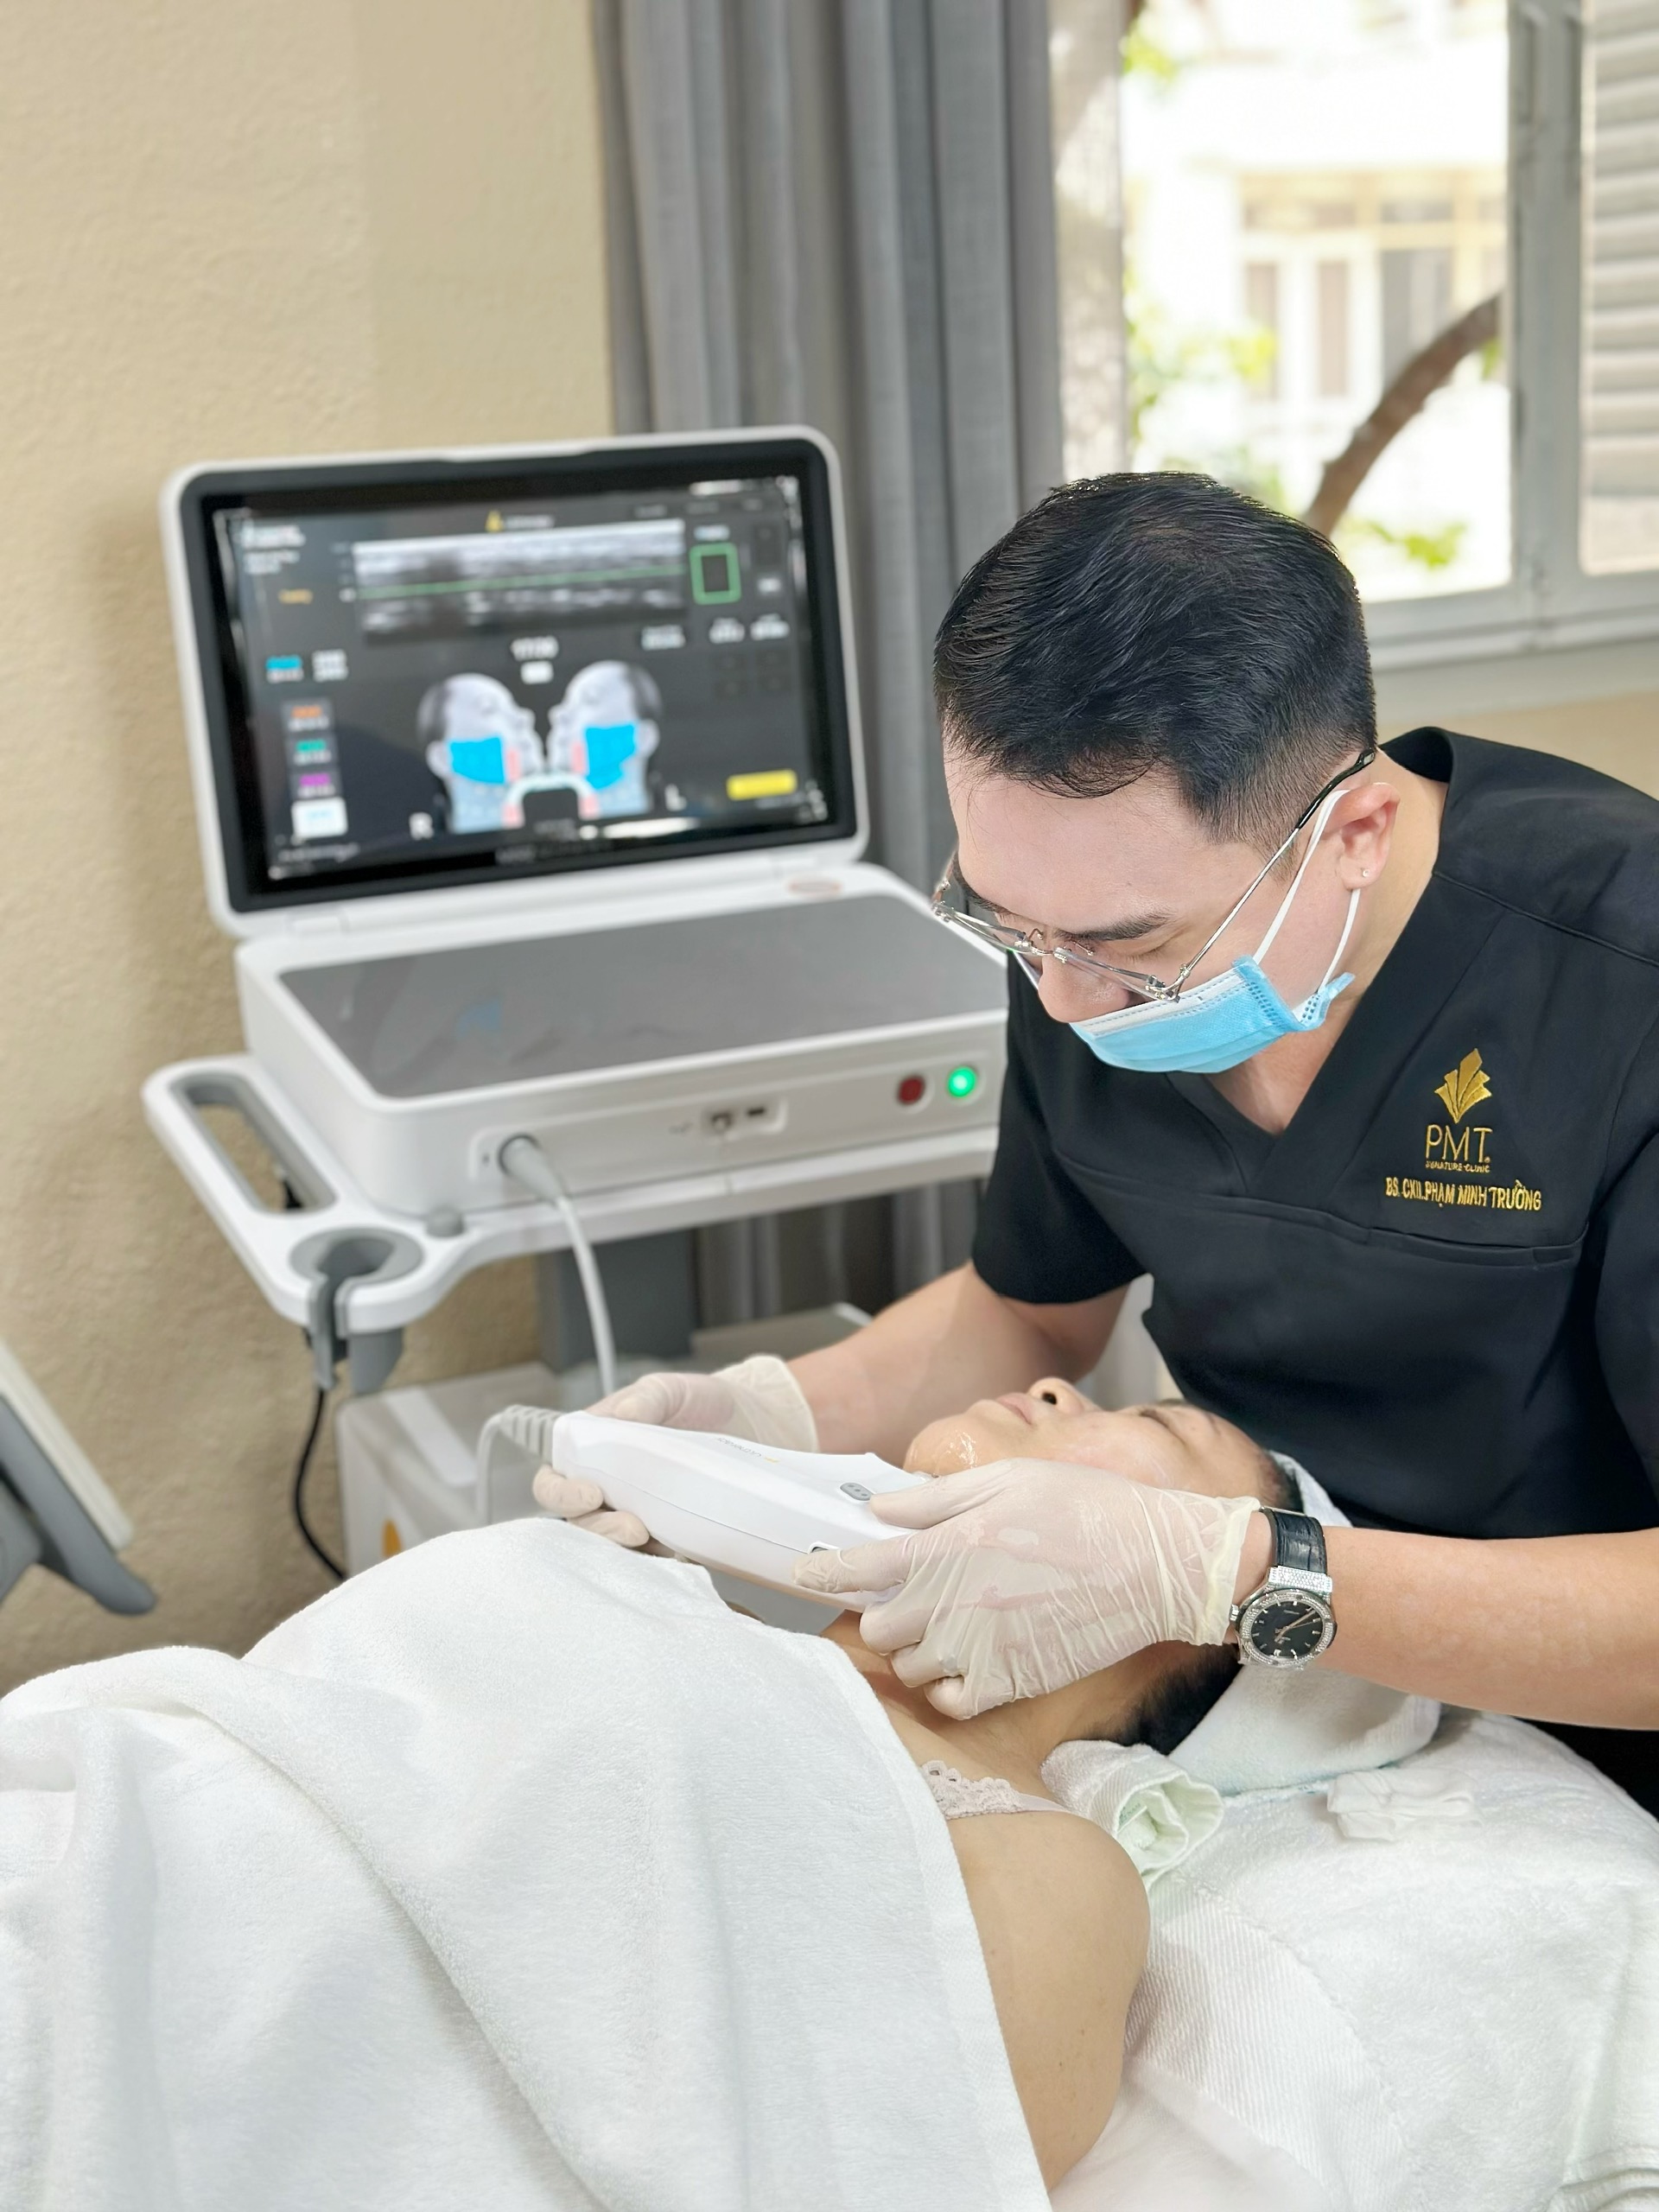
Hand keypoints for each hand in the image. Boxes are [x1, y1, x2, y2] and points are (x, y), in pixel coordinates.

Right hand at [532, 1355, 817, 1548]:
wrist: (761, 1425)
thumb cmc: (707, 1402)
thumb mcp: (674, 1390)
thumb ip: (646, 1399)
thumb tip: (620, 1417)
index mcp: (596, 1450)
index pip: (556, 1479)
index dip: (561, 1493)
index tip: (591, 1493)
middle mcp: (612, 1487)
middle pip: (580, 1522)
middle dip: (598, 1530)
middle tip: (633, 1528)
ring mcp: (641, 1514)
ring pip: (613, 1548)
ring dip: (625, 1552)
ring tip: (651, 1540)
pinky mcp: (673, 1536)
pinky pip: (656, 1559)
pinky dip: (659, 1561)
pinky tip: (676, 1554)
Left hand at [793, 1457, 1259, 1717]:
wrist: (1158, 1564)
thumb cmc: (1086, 1509)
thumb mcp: (1007, 1480)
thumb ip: (935, 1498)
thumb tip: (879, 1508)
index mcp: (949, 1546)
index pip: (856, 1568)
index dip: (820, 1572)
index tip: (804, 1573)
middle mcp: (955, 1602)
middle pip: (876, 1625)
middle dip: (880, 1609)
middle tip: (902, 1594)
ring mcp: (982, 1648)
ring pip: (908, 1667)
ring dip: (913, 1648)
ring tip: (942, 1624)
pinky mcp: (1013, 1683)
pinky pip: (951, 1702)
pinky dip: (947, 1687)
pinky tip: (965, 1661)